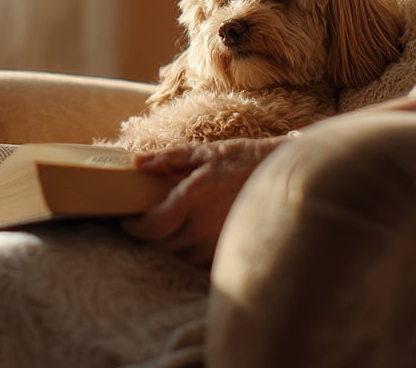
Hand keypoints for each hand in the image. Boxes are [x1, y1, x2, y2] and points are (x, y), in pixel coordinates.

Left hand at [121, 136, 290, 264]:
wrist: (288, 176)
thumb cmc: (245, 160)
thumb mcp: (205, 152)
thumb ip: (168, 158)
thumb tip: (138, 161)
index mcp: (192, 199)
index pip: (152, 227)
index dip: (134, 227)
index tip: (127, 221)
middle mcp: (203, 226)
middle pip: (162, 245)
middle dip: (149, 235)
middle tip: (146, 223)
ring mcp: (218, 243)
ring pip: (181, 256)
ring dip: (171, 245)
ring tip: (170, 228)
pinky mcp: (232, 252)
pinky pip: (202, 262)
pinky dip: (192, 253)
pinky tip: (194, 237)